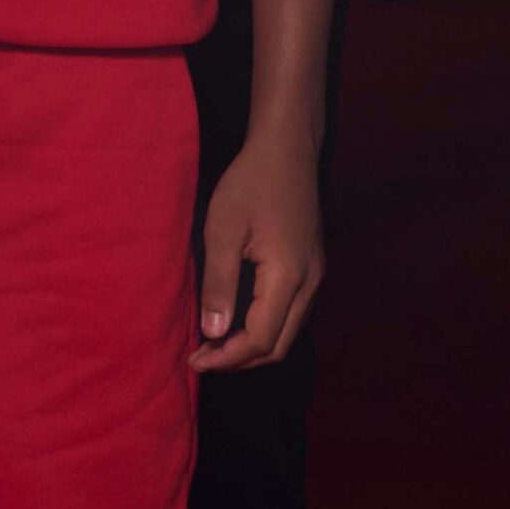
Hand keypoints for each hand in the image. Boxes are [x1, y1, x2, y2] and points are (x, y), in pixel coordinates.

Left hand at [191, 130, 323, 377]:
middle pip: (278, 345)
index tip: (194, 360)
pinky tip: (238, 318)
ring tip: (215, 344)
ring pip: (287, 332)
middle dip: (239, 360)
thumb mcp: (224, 228)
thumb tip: (213, 333)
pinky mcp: (312, 267)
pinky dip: (265, 327)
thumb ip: (219, 283)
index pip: (260, 339)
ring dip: (252, 346)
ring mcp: (315, 276)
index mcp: (289, 276)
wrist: (287, 148)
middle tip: (203, 358)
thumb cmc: (250, 182)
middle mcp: (310, 283)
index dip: (226, 357)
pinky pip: (291, 313)